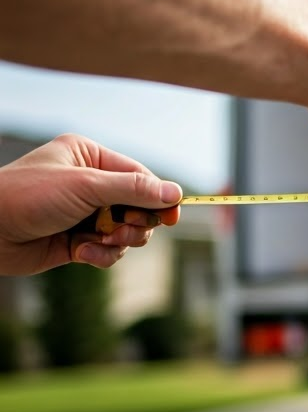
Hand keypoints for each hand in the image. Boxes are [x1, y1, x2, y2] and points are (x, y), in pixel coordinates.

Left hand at [0, 135, 181, 274]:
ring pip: (126, 230)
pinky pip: (108, 249)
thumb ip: (134, 189)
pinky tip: (81, 252)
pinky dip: (101, 254)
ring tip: (101, 241)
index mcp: (89, 157)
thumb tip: (176, 193)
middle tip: (125, 230)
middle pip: (138, 206)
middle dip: (136, 222)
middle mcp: (88, 183)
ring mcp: (82, 213)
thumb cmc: (27, 197)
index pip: (139, 176)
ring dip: (119, 240)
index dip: (158, 196)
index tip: (172, 216)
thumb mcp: (86, 186)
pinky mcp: (76, 240)